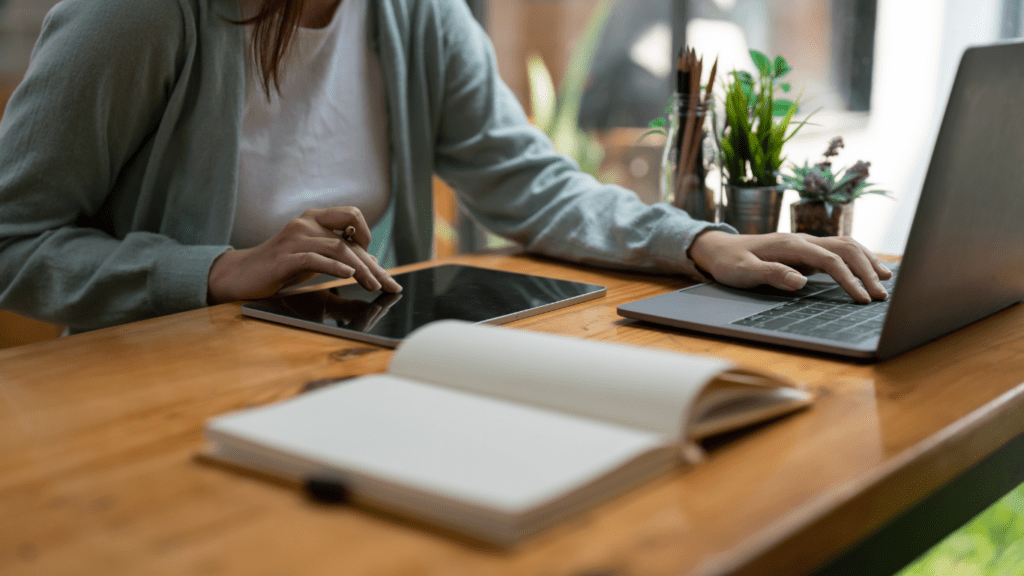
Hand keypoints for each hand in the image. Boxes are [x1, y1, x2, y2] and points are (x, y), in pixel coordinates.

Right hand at [207, 207, 401, 303]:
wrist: (241, 275)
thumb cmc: (281, 267)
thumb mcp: (316, 259)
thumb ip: (340, 257)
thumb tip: (373, 262)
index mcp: (315, 218)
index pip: (353, 221)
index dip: (371, 240)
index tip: (382, 268)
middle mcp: (306, 222)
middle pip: (350, 238)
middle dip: (373, 264)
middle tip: (389, 284)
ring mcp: (294, 238)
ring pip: (337, 248)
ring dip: (360, 270)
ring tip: (373, 286)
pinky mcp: (284, 257)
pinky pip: (315, 258)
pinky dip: (335, 267)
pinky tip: (349, 276)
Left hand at [687, 231, 892, 302]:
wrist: (719, 248)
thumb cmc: (730, 262)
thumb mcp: (744, 271)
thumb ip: (772, 274)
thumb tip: (800, 281)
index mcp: (791, 245)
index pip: (830, 259)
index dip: (848, 279)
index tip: (861, 299)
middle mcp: (803, 240)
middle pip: (845, 249)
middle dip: (867, 270)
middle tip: (882, 296)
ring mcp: (806, 244)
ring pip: (846, 246)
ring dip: (867, 261)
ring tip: (886, 281)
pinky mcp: (806, 251)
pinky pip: (838, 251)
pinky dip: (857, 259)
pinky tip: (869, 270)